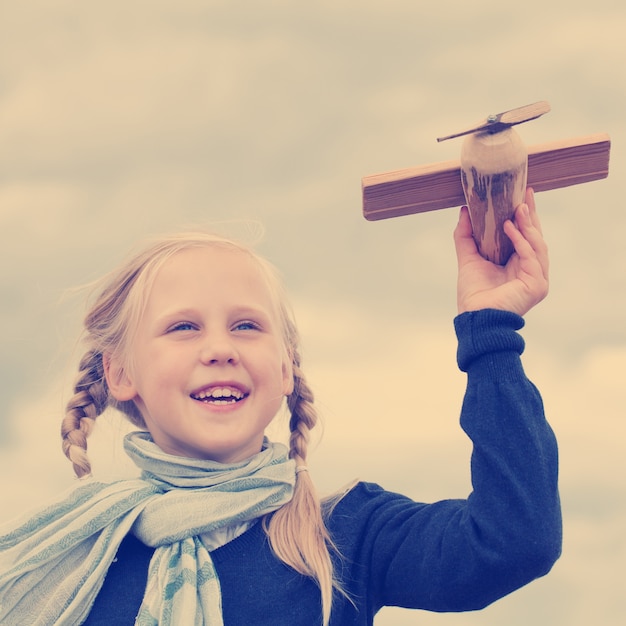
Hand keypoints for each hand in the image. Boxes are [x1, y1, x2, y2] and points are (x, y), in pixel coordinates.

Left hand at [454, 188, 548, 315]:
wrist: (474, 318)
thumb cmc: (473, 294)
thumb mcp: (468, 258)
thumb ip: (465, 236)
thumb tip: (464, 211)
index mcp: (519, 264)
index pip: (526, 235)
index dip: (526, 215)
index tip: (523, 194)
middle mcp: (531, 270)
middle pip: (535, 236)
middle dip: (532, 214)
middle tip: (527, 193)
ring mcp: (537, 278)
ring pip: (537, 244)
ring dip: (527, 224)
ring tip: (518, 207)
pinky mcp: (537, 284)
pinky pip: (531, 256)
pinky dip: (521, 240)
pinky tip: (510, 227)